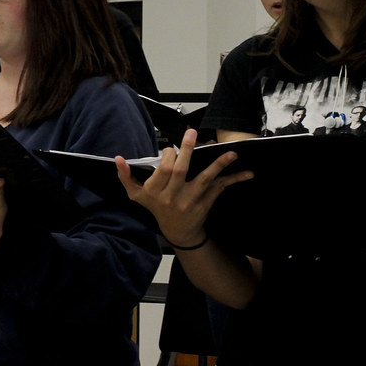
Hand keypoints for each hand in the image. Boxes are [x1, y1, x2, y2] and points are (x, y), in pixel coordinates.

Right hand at [115, 129, 250, 248]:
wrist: (178, 233)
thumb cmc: (157, 208)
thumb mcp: (137, 196)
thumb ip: (126, 177)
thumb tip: (117, 158)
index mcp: (155, 192)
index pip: (162, 169)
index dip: (167, 155)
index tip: (171, 149)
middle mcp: (172, 197)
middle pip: (180, 171)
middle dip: (186, 151)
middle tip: (191, 133)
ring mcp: (190, 201)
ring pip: (204, 180)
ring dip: (218, 165)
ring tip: (231, 152)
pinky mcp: (206, 204)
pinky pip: (220, 189)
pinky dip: (233, 180)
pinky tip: (248, 173)